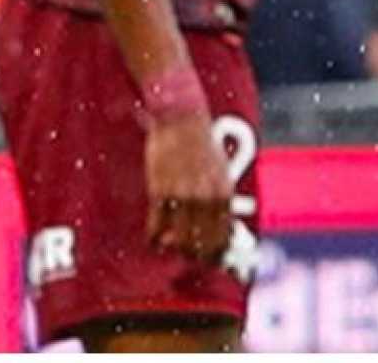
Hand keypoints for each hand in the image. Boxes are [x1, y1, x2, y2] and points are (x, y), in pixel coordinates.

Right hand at [144, 109, 232, 262]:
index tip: (212, 260)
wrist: (181, 117)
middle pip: (202, 242)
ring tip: (169, 248)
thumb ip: (220, 196)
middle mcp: (205, 197)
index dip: (217, 253)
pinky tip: (153, 240)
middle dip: (195, 255)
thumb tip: (222, 221)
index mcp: (224, 193)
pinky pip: (157, 224)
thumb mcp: (220, 170)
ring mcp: (183, 194)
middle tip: (188, 256)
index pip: (224, 236)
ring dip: (174, 248)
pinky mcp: (160, 189)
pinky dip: (154, 237)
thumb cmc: (201, 143)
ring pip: (180, 238)